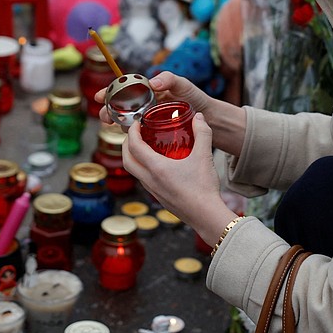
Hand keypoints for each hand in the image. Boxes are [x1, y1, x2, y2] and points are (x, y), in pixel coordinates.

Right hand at [94, 70, 213, 126]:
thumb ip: (169, 79)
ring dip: (116, 123)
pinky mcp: (154, 135)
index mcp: (150, 91)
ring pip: (127, 121)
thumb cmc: (196, 99)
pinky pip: (138, 135)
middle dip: (108, 110)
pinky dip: (130, 137)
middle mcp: (146, 105)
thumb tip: (152, 83)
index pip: (126, 89)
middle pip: (121, 107)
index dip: (111, 91)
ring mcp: (149, 120)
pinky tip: (128, 140)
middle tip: (104, 116)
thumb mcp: (183, 85)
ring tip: (111, 126)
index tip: (100, 96)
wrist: (210, 120)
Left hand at [123, 112, 234, 243]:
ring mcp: (153, 191)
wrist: (206, 216)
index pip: (134, 146)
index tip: (137, 122)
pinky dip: (143, 169)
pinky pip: (144, 181)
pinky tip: (158, 165)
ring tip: (145, 147)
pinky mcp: (159, 198)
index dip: (132, 132)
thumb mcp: (204, 156)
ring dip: (134, 157)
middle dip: (126, 145)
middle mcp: (150, 180)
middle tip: (135, 133)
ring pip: (134, 172)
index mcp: (156, 168)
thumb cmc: (204, 187)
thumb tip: (198, 117)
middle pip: (126, 161)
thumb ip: (203, 133)